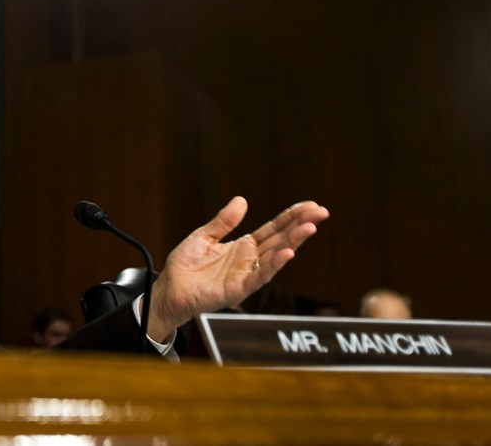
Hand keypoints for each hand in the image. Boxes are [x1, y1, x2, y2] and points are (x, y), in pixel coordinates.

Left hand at [146, 196, 328, 341]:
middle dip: (300, 225)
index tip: (310, 206)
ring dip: (293, 243)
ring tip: (309, 228)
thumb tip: (242, 200)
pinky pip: (258, 278)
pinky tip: (287, 254)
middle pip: (280, 240)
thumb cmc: (185, 266)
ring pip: (275, 257)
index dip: (291, 217)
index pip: (273, 229)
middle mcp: (249, 261)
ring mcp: (246, 275)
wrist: (169, 289)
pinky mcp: (236, 290)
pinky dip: (273, 266)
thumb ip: (223, 221)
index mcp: (243, 247)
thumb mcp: (203, 236)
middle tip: (321, 212)